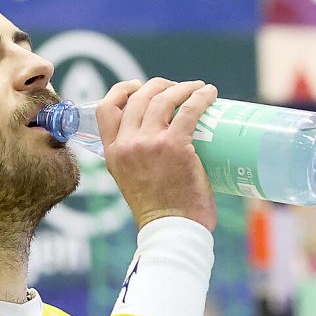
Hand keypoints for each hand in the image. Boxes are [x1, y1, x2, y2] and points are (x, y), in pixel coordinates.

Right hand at [95, 78, 217, 231]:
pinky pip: (189, 110)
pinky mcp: (175, 145)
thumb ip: (136, 160)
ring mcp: (149, 143)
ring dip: (182, 87)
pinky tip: (209, 94)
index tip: (137, 86)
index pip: (106, 109)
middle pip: (138, 98)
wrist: (170, 229)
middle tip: (176, 88)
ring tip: (198, 88)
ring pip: (162, 98)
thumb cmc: (158, 211)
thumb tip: (159, 143)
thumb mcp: (130, 180)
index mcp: (112, 153)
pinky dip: (201, 97)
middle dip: (158, 85)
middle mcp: (126, 144)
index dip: (121, 90)